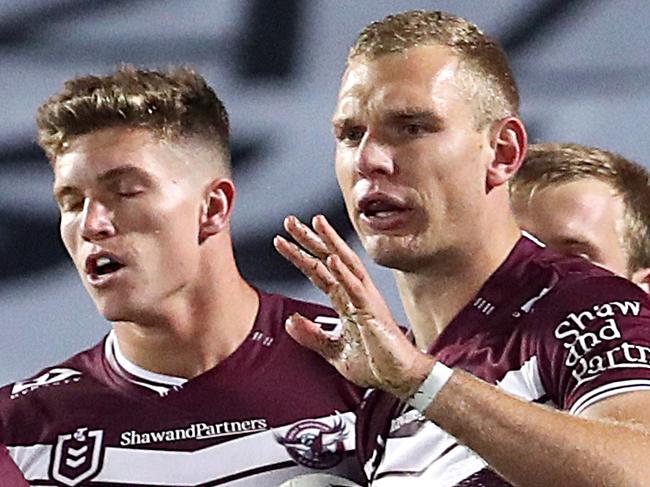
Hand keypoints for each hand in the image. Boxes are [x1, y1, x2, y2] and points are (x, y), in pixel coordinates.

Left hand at [274, 214, 432, 398]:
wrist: (398, 376)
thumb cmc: (374, 362)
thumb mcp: (333, 350)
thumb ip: (311, 336)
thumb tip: (290, 321)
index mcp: (346, 301)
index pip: (318, 272)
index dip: (300, 256)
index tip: (280, 241)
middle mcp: (355, 294)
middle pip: (329, 260)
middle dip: (309, 240)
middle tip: (289, 221)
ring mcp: (365, 300)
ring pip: (345, 264)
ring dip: (329, 243)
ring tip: (315, 223)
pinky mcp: (373, 312)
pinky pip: (357, 289)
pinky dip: (344, 273)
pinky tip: (333, 258)